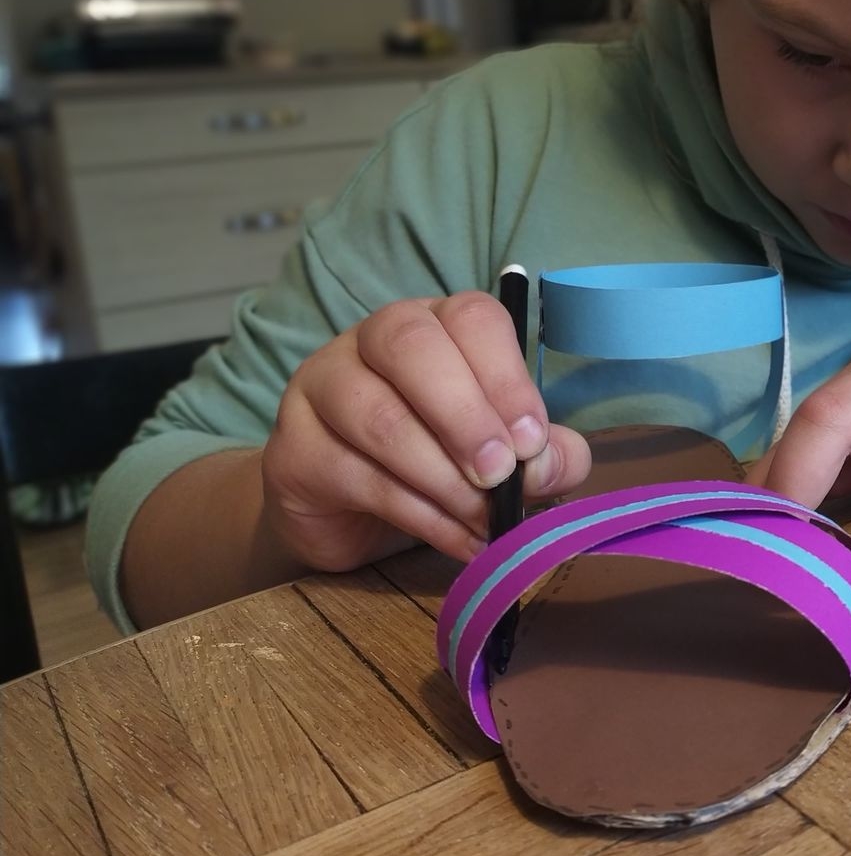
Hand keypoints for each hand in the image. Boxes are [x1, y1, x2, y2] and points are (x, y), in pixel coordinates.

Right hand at [261, 292, 591, 571]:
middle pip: (412, 347)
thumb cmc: (439, 463)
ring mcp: (322, 387)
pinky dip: (420, 516)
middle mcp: (373, 340)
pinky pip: (356, 476)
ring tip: (484, 520)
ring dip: (443, 477)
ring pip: (378, 416)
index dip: (505, 375)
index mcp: (437, 324)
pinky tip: (458, 540)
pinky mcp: (292, 449)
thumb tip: (552, 463)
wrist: (349, 516)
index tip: (532, 439)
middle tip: (499, 475)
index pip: (469, 316)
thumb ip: (544, 454)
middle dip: (465, 415)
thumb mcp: (504, 454)